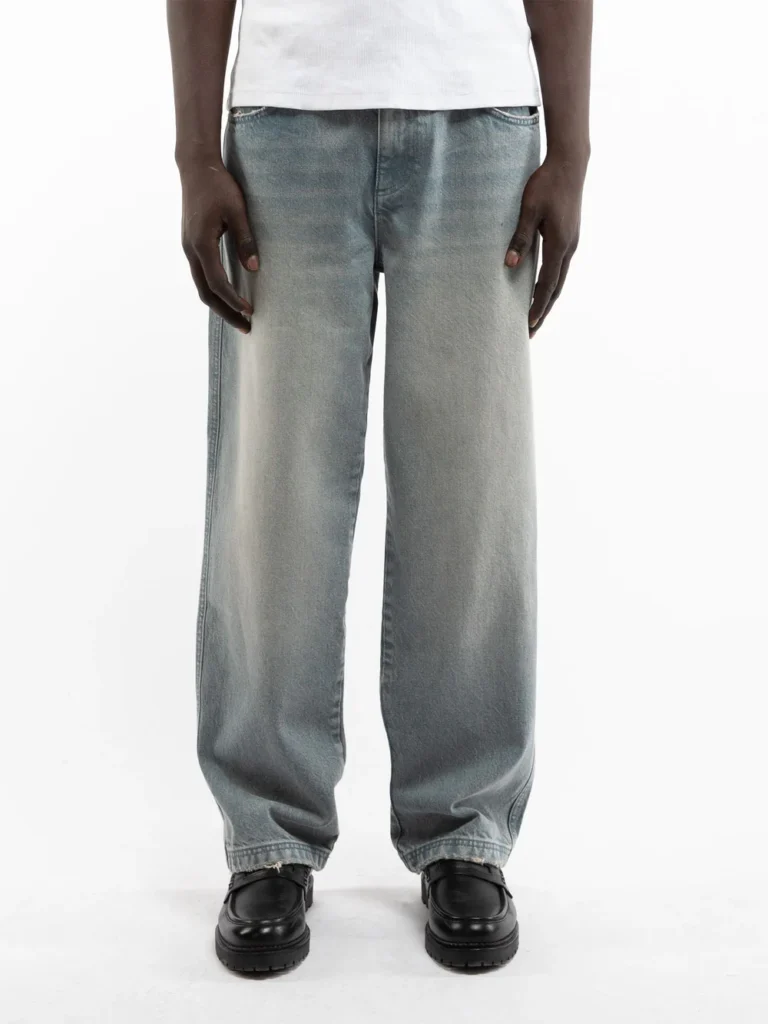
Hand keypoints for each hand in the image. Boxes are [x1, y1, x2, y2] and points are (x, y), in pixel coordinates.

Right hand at [180, 161, 258, 332]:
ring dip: (219, 304)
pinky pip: (201, 276)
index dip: (234, 301)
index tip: (250, 312)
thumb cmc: (218, 186)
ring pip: (201, 286)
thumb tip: (255, 269)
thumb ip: (245, 240)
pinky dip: (214, 291)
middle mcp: (190, 250)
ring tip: (239, 317)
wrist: (196, 167)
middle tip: (247, 327)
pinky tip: (228, 296)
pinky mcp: (191, 245)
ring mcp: (188, 248)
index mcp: (201, 244)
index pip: (218, 283)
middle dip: (226, 312)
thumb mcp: (237, 211)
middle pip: (206, 293)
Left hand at [505, 156, 586, 335]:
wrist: (570, 163)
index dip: (537, 306)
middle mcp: (569, 248)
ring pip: (560, 279)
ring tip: (537, 314)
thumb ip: (520, 239)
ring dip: (549, 298)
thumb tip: (509, 265)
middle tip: (532, 330)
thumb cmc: (547, 184)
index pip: (547, 285)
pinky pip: (561, 267)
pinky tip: (544, 286)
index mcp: (560, 245)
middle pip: (556, 288)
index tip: (528, 325)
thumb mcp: (529, 211)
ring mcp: (572, 242)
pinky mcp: (570, 235)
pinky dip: (552, 283)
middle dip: (543, 310)